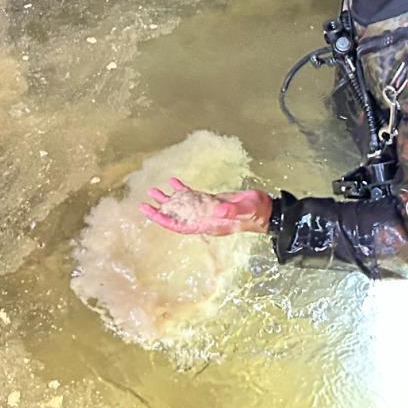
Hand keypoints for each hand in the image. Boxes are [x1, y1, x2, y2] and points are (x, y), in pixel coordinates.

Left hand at [139, 177, 272, 236]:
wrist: (265, 209)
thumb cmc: (255, 212)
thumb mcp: (244, 210)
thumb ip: (230, 210)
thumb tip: (215, 209)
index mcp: (209, 224)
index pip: (181, 226)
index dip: (164, 221)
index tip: (150, 215)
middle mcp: (204, 218)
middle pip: (177, 217)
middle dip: (160, 211)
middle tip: (142, 204)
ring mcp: (207, 209)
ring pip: (182, 206)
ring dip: (167, 199)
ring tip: (152, 190)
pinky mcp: (211, 200)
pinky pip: (192, 196)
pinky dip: (182, 189)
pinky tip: (172, 181)